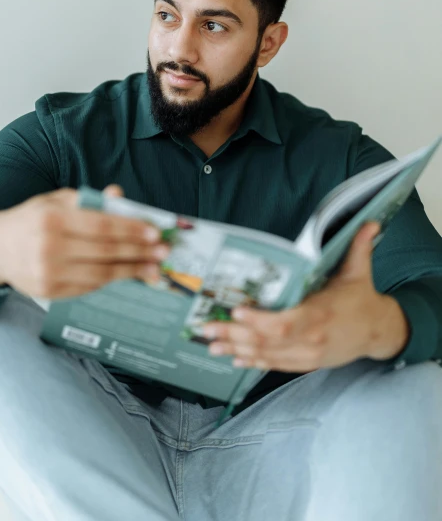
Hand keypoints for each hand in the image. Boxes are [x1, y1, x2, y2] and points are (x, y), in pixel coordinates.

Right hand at [0, 184, 169, 297]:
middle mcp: (49, 248)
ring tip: (153, 268)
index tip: (155, 233)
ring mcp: (49, 274)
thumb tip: (118, 195)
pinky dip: (111, 281)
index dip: (131, 230)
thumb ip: (88, 200)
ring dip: (131, 272)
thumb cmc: (32, 219)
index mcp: (52, 219)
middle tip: (163, 252)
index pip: (101, 226)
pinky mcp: (50, 293)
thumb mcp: (55, 201)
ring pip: (100, 274)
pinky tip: (128, 275)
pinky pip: (89, 287)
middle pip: (105, 252)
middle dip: (138, 252)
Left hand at [202, 221, 409, 370]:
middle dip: (234, 335)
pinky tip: (235, 358)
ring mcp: (308, 354)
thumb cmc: (363, 299)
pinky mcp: (307, 363)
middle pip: (267, 341)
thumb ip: (359, 246)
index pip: (284, 323)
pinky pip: (276, 364)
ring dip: (237, 350)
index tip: (235, 311)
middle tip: (207, 327)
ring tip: (212, 345)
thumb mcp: (360, 271)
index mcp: (320, 314)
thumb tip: (370, 222)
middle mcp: (311, 339)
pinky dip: (254, 362)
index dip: (258, 321)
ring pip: (267, 355)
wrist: (380, 331)